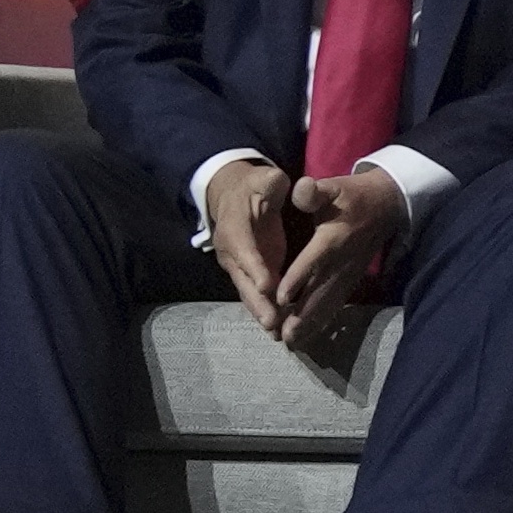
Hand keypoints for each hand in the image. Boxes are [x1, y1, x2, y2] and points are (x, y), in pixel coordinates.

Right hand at [204, 157, 304, 331]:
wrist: (234, 196)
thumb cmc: (254, 186)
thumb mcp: (263, 179)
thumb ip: (270, 182)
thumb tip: (277, 181)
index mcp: (235, 228)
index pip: (245, 250)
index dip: (255, 268)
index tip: (268, 285)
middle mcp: (232, 252)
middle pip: (244, 280)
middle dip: (258, 302)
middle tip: (272, 323)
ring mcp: (239, 265)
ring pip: (249, 293)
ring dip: (262, 313)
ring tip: (277, 334)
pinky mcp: (250, 273)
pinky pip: (256, 294)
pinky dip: (266, 311)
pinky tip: (279, 330)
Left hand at [258, 169, 410, 347]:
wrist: (387, 205)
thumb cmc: (353, 195)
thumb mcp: (333, 186)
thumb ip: (314, 191)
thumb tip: (301, 189)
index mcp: (333, 238)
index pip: (314, 260)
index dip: (298, 278)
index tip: (280, 298)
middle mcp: (341, 261)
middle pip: (320, 291)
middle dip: (302, 314)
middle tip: (284, 335)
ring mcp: (347, 274)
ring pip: (327, 302)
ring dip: (310, 323)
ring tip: (293, 343)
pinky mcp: (350, 280)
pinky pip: (336, 304)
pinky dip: (323, 321)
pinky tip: (310, 336)